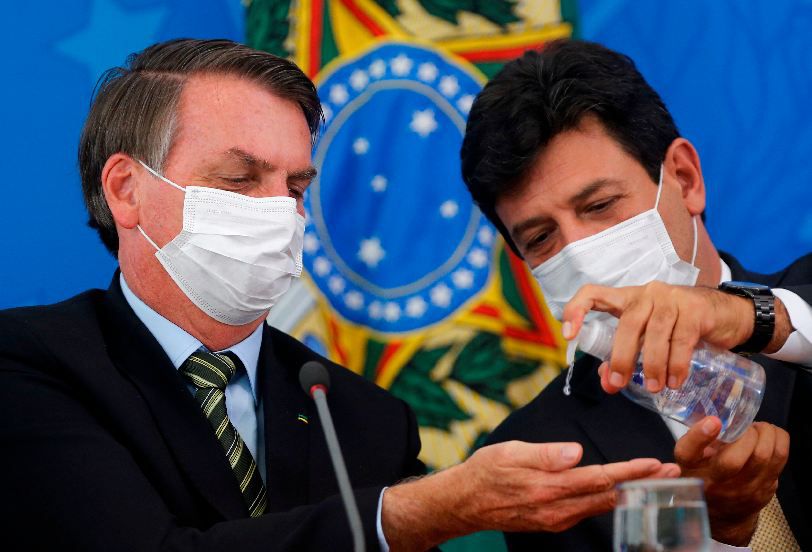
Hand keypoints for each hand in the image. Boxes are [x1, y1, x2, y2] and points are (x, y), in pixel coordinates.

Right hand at [382, 441, 679, 550]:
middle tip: (673, 472)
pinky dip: (608, 500)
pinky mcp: (552, 521)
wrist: (464, 503)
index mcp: (549, 487)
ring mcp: (556, 518)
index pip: (600, 478)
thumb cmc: (485, 472)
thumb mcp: (509, 453)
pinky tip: (617, 491)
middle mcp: (557, 508)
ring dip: (630, 492)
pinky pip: (587, 510)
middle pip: (609, 494)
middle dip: (642, 483)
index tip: (656, 464)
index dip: (631, 472)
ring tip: (654, 480)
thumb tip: (575, 452)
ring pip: (601, 505)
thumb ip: (544, 454)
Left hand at [562, 282, 755, 393]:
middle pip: (628, 323)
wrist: (726, 315)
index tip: (569, 336)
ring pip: (656, 333)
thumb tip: (608, 383)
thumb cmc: (678, 328)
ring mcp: (672, 298)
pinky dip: (677, 364)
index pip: (593, 293)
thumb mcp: (648, 340)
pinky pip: (682, 338)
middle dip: (621, 357)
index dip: (576, 310)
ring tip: (653, 387)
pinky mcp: (696, 309)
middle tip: (619, 384)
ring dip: (652, 364)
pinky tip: (675, 381)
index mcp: (627, 298)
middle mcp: (647, 293)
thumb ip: (625, 359)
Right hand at [674, 417, 788, 545]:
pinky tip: (770, 438)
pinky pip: (779, 461)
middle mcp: (713, 483)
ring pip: (764, 457)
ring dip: (767, 434)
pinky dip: (778, 442)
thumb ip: (698, 438)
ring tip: (760, 429)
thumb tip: (719, 418)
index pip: (687, 453)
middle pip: (733, 459)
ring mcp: (741, 492)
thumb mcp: (690, 457)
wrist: (722, 513)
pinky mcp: (764, 492)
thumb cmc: (704, 475)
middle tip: (747, 426)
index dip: (700, 435)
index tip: (714, 421)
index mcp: (689, 468)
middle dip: (746, 433)